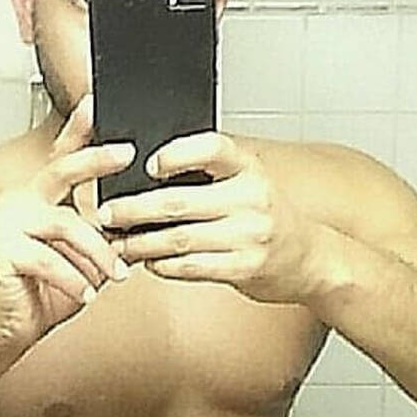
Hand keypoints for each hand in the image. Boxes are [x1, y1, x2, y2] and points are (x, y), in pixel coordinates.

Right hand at [0, 95, 133, 364]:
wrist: (4, 332)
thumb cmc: (42, 296)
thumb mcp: (83, 261)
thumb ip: (103, 235)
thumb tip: (142, 218)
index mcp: (37, 201)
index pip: (60, 159)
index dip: (79, 131)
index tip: (98, 104)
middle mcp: (18, 203)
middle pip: (61, 171)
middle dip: (96, 160)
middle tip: (127, 153)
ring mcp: (5, 223)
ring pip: (67, 225)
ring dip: (97, 254)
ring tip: (112, 278)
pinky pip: (49, 259)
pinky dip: (73, 279)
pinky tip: (85, 295)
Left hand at [97, 131, 324, 304]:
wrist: (310, 258)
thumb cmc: (268, 217)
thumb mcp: (249, 183)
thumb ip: (210, 175)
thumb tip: (146, 172)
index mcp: (249, 168)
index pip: (211, 148)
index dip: (176, 154)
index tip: (147, 164)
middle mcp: (251, 198)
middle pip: (179, 201)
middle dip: (133, 209)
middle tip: (105, 213)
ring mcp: (249, 236)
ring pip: (178, 239)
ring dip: (140, 243)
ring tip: (116, 243)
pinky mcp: (244, 268)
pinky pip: (191, 267)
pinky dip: (162, 265)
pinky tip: (148, 261)